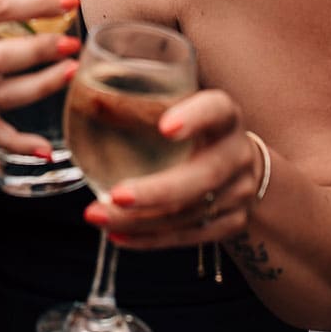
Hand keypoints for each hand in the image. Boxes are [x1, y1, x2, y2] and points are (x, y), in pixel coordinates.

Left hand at [88, 88, 262, 248]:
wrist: (241, 164)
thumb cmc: (196, 129)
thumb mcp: (181, 105)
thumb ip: (145, 100)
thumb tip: (89, 93)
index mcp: (225, 117)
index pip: (216, 110)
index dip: (195, 118)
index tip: (165, 127)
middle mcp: (237, 155)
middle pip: (203, 177)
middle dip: (157, 191)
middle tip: (116, 195)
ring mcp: (238, 193)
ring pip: (190, 213)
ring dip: (140, 221)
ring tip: (99, 216)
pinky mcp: (231, 223)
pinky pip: (188, 236)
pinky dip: (150, 238)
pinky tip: (118, 235)